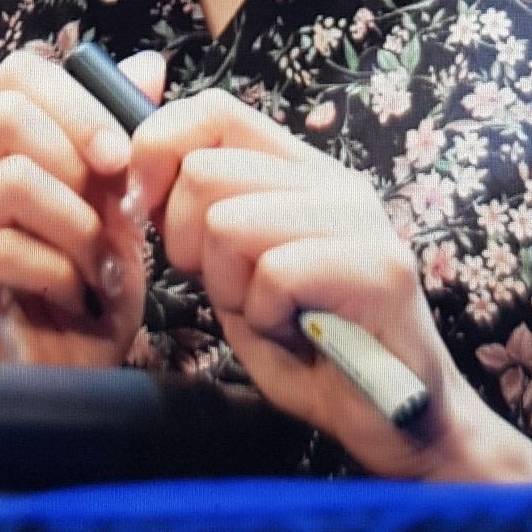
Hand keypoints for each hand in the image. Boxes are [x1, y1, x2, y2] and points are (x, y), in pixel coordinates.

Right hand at [0, 48, 166, 366]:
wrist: (62, 403)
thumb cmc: (85, 309)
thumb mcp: (119, 216)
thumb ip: (123, 142)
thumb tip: (149, 63)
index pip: (17, 77)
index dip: (79, 104)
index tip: (122, 156)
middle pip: (10, 115)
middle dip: (82, 164)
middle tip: (117, 222)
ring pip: (14, 177)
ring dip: (80, 226)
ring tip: (99, 270)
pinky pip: (1, 246)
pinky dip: (58, 271)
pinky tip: (73, 299)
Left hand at [128, 91, 531, 482]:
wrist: (397, 421)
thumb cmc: (308, 348)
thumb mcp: (233, 272)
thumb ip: (196, 216)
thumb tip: (134, 164)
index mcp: (299, 171)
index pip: (215, 110)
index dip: (160, 146)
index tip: (143, 206)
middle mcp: (334, 181)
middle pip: (207, 171)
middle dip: (188, 244)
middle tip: (231, 291)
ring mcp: (361, 220)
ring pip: (231, 223)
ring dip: (231, 287)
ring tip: (271, 316)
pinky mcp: (380, 268)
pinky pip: (275, 273)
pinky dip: (266, 318)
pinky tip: (297, 335)